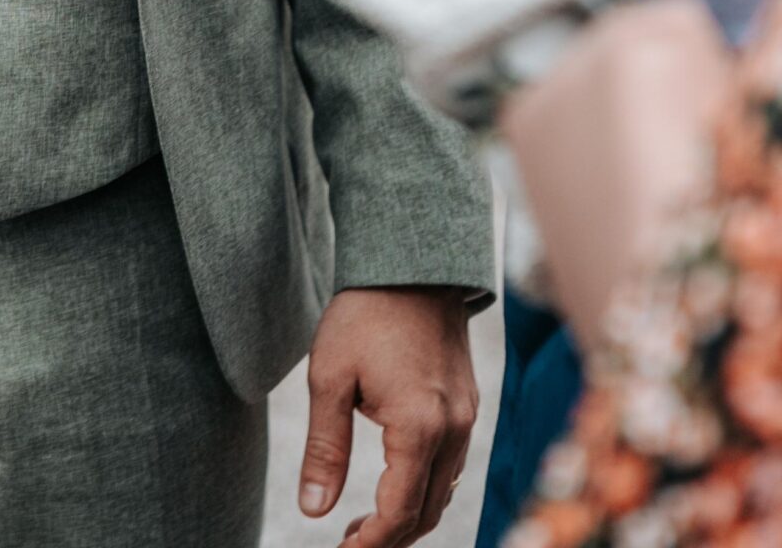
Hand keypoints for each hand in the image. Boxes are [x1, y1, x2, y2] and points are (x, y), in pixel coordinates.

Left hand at [297, 287, 477, 545]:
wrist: (412, 262)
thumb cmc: (364, 313)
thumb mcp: (330, 377)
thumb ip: (325, 450)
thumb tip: (314, 511)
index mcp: (419, 426)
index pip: (398, 513)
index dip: (370, 546)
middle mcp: (453, 428)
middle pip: (426, 512)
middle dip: (389, 540)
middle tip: (348, 544)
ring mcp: (466, 415)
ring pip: (443, 492)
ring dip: (407, 516)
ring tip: (363, 523)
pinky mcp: (468, 403)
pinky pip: (452, 464)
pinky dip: (424, 486)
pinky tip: (393, 481)